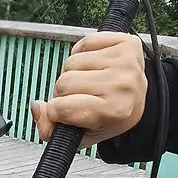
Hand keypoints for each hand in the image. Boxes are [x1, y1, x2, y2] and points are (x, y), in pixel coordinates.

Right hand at [30, 32, 146, 147]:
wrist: (140, 98)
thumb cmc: (110, 117)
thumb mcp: (82, 135)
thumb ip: (52, 130)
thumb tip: (37, 107)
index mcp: (113, 111)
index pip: (62, 108)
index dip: (55, 112)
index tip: (64, 114)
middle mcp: (121, 84)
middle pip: (63, 82)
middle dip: (63, 92)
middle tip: (79, 97)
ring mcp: (125, 61)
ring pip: (71, 62)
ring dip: (73, 73)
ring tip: (87, 82)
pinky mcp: (126, 42)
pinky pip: (84, 42)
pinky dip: (82, 54)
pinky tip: (93, 66)